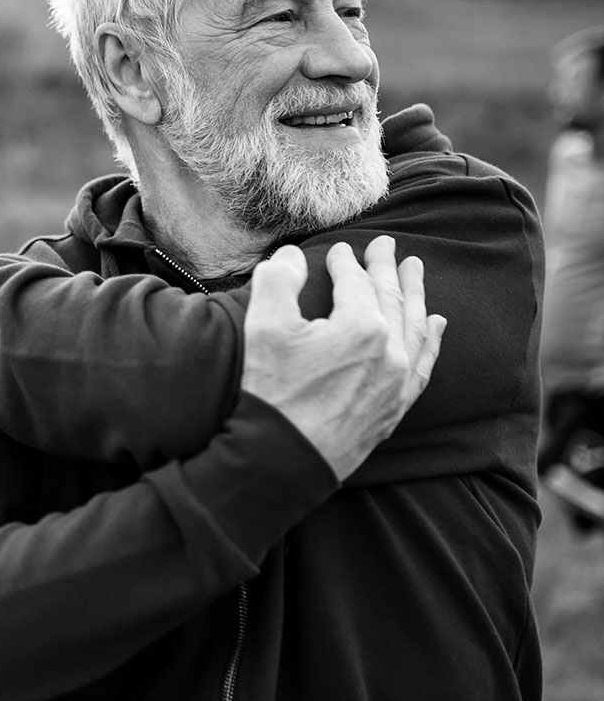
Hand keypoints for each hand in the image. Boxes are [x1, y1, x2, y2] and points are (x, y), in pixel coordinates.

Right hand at [242, 235, 445, 481]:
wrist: (283, 457)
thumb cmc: (273, 391)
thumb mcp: (264, 326)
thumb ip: (279, 280)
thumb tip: (292, 256)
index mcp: (361, 326)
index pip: (356, 282)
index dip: (346, 262)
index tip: (338, 250)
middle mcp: (390, 350)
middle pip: (390, 297)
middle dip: (386, 267)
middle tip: (386, 244)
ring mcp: (398, 380)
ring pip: (413, 326)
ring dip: (415, 294)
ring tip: (415, 269)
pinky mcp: (396, 406)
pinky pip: (423, 365)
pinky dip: (430, 340)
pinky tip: (435, 325)